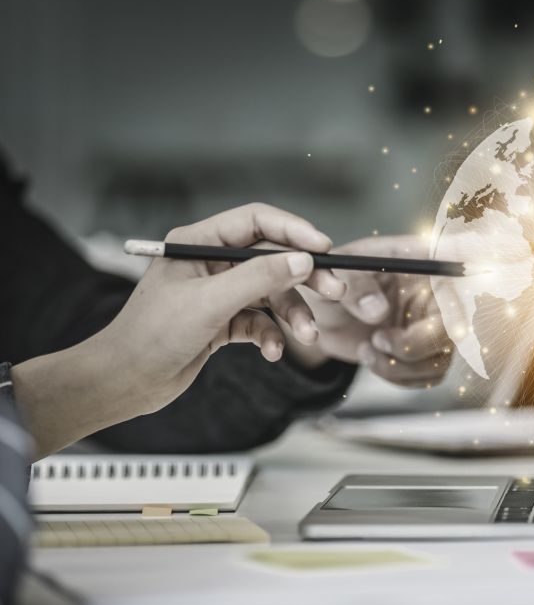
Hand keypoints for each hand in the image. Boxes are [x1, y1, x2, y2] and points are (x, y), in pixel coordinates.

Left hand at [13, 203, 345, 455]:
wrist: (127, 381)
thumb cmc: (153, 335)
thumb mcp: (210, 302)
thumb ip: (258, 277)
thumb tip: (302, 261)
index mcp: (199, 243)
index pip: (256, 222)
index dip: (293, 230)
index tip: (324, 247)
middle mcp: (212, 263)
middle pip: (272, 259)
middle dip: (304, 278)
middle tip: (335, 290)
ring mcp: (220, 293)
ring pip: (272, 295)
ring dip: (292, 315)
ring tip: (308, 336)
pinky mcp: (224, 322)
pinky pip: (261, 323)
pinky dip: (272, 337)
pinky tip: (272, 352)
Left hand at [284, 235, 452, 387]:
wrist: (324, 315)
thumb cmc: (333, 282)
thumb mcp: (336, 276)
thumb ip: (355, 287)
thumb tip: (378, 311)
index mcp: (421, 259)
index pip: (459, 262)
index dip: (465, 274)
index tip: (446, 293)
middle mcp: (437, 291)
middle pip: (457, 323)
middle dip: (417, 342)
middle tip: (380, 340)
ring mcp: (435, 324)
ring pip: (443, 356)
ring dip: (401, 364)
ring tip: (368, 350)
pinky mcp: (428, 352)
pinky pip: (431, 375)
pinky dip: (400, 377)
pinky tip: (374, 360)